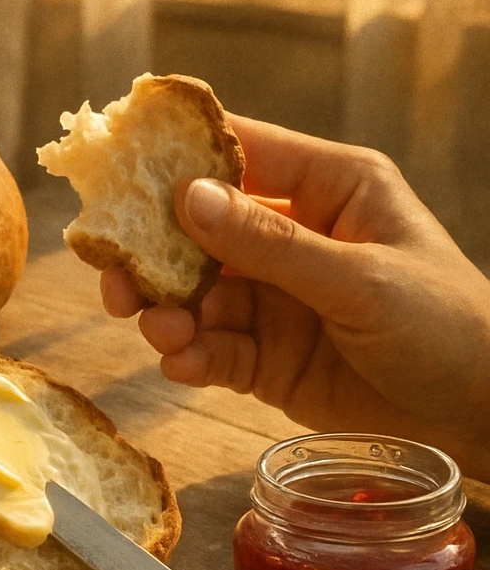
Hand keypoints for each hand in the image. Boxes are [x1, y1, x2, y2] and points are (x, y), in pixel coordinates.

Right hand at [101, 114, 489, 479]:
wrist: (478, 417)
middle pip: (197, 231)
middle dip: (153, 255)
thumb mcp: (360, 279)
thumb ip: (270, 243)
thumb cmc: (447, 326)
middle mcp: (290, 235)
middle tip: (117, 280)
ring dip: (167, 311)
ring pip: (194, 293)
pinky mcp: (264, 355)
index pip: (239, 152)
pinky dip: (189, 355)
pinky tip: (183, 364)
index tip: (117, 166)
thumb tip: (186, 197)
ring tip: (162, 332)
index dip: (176, 156)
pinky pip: (210, 347)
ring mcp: (273, 297)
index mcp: (326, 189)